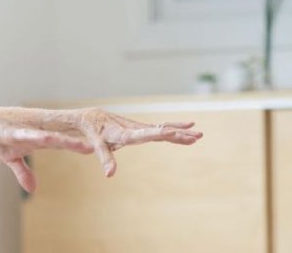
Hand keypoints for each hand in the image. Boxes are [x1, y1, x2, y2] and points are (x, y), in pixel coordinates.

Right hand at [0, 107, 94, 192]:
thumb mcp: (9, 159)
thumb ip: (23, 173)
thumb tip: (33, 189)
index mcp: (34, 140)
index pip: (59, 144)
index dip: (75, 146)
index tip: (93, 149)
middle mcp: (32, 134)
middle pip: (59, 140)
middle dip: (75, 144)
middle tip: (94, 148)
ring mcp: (22, 132)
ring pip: (48, 138)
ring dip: (65, 142)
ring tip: (80, 146)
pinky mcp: (9, 132)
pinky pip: (25, 135)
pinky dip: (36, 137)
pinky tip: (46, 139)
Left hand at [66, 108, 202, 177]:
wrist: (92, 117)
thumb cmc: (93, 132)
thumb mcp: (97, 145)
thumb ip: (105, 158)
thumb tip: (110, 175)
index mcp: (124, 133)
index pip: (144, 133)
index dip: (158, 133)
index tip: (173, 132)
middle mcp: (135, 128)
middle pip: (159, 131)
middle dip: (178, 134)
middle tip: (196, 135)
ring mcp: (139, 127)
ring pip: (163, 129)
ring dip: (181, 131)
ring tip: (199, 134)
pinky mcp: (141, 128)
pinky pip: (160, 128)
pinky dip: (174, 127)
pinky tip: (187, 126)